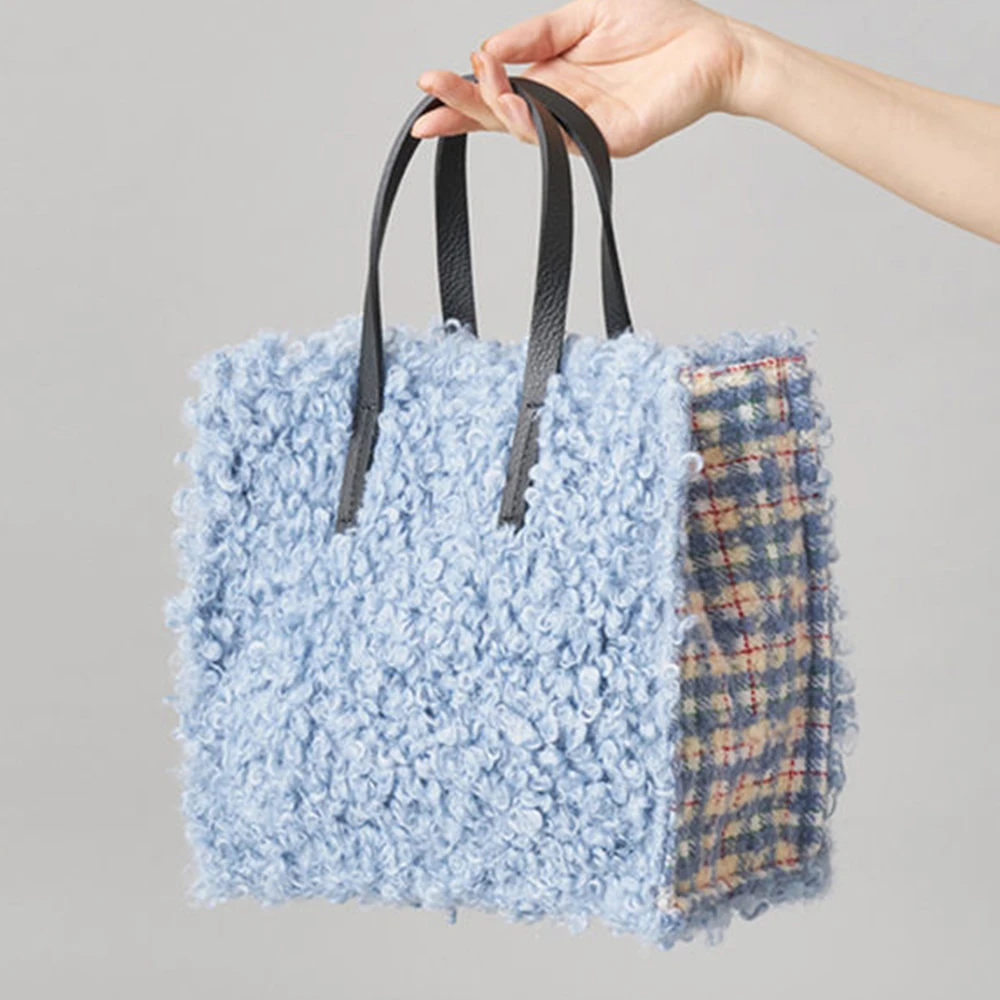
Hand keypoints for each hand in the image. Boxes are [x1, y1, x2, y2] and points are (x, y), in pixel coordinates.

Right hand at [411, 0, 752, 156]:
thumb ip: (537, 33)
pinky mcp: (606, 141)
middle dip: (462, 106)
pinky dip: (535, 123)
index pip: (496, 88)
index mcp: (552, 74)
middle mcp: (560, 105)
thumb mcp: (583, 14)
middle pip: (499, 113)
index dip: (460, 93)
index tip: (425, 87)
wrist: (713, 45)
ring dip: (497, 108)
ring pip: (525, 128)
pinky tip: (515, 104)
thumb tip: (489, 48)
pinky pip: (562, 137)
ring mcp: (581, 127)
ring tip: (483, 83)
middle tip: (428, 97)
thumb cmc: (656, 23)